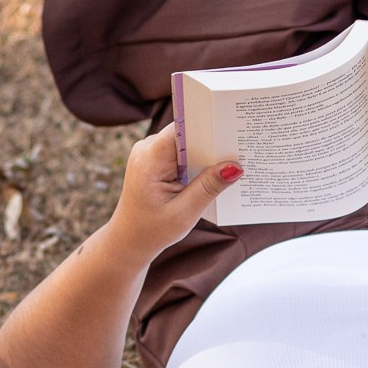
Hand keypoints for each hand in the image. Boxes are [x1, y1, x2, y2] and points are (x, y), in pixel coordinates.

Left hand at [104, 125, 241, 258]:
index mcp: (150, 158)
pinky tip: (211, 174)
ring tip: (228, 165)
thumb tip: (235, 166)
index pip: (183, 128)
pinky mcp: (156, 159)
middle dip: (211, 143)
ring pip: (186, 142)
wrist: (129, 240)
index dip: (207, 128)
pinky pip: (181, 151)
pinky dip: (197, 161)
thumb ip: (209, 187)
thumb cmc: (153, 230)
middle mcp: (147, 148)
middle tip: (238, 152)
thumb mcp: (185, 212)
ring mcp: (150, 152)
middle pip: (186, 133)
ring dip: (205, 153)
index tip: (231, 132)